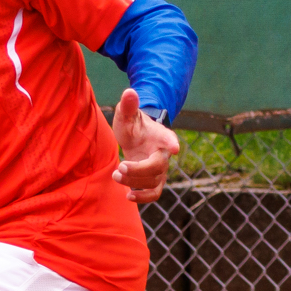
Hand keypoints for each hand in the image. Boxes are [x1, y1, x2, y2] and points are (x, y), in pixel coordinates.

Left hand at [111, 88, 178, 204]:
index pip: (168, 139)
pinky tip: (128, 196)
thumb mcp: (127, 115)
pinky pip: (154, 194)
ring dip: (133, 182)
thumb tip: (129, 92)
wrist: (136, 138)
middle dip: (137, 171)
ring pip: (153, 183)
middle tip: (119, 167)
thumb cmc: (133, 126)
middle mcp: (163, 154)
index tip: (174, 148)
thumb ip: (129, 106)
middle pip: (157, 168)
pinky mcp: (153, 181)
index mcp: (160, 136)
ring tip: (116, 174)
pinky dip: (143, 198)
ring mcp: (160, 170)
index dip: (171, 143)